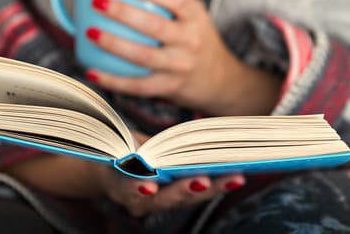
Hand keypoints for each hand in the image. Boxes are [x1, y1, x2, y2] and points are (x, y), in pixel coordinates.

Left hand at [85, 0, 280, 114]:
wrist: (220, 79)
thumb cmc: (195, 39)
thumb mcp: (192, 16)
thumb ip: (165, 1)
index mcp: (195, 16)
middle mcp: (190, 40)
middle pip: (154, 26)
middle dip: (122, 13)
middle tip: (97, 2)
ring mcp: (180, 65)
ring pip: (143, 55)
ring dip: (113, 43)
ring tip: (90, 31)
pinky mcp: (169, 87)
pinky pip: (138, 85)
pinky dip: (113, 80)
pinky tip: (92, 71)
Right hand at [93, 131, 244, 216]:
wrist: (113, 167)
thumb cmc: (116, 151)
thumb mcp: (115, 146)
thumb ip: (126, 148)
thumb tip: (137, 147)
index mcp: (120, 187)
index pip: (128, 190)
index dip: (138, 189)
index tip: (149, 186)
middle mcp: (142, 202)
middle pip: (166, 199)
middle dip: (185, 189)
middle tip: (202, 181)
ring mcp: (161, 202)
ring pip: (188, 198)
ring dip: (212, 188)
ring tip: (233, 177)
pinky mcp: (177, 197)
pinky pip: (198, 194)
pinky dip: (217, 185)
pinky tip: (236, 175)